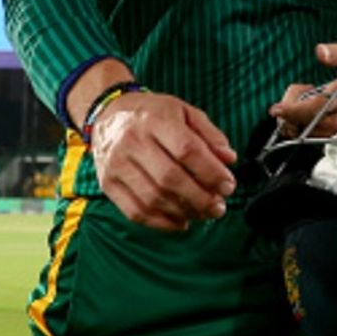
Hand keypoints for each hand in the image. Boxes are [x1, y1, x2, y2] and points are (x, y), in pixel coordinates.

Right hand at [88, 91, 237, 231]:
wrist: (108, 115)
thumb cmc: (153, 114)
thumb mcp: (185, 112)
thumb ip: (210, 135)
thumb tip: (229, 159)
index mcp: (155, 119)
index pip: (187, 150)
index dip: (211, 172)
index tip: (228, 186)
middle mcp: (132, 141)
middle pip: (170, 178)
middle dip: (200, 198)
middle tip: (219, 207)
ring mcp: (116, 164)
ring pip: (153, 199)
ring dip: (184, 212)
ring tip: (204, 214)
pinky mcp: (107, 184)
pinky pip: (135, 212)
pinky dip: (162, 223)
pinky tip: (181, 221)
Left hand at [269, 43, 336, 137]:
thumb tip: (320, 51)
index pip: (322, 102)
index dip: (298, 108)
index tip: (277, 108)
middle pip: (318, 121)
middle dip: (294, 117)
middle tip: (278, 110)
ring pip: (319, 132)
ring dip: (298, 126)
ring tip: (286, 114)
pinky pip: (323, 137)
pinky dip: (306, 132)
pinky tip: (296, 123)